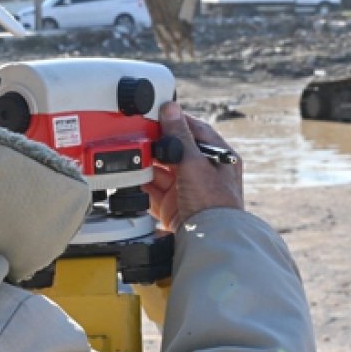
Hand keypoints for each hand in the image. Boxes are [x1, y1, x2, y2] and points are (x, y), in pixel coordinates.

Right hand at [143, 102, 243, 230]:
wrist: (209, 242)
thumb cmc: (214, 204)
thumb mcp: (194, 164)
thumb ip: (179, 137)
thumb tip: (170, 109)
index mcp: (218, 157)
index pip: (195, 131)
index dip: (175, 121)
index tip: (156, 114)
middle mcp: (204, 173)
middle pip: (175, 151)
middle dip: (156, 145)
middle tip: (138, 135)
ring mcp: (188, 190)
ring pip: (161, 170)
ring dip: (146, 164)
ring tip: (131, 156)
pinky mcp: (173, 207)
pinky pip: (153, 191)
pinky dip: (142, 184)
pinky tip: (131, 177)